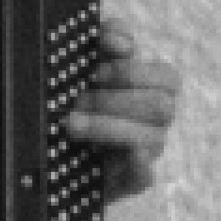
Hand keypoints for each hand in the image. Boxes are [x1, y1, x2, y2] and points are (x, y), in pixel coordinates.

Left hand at [65, 15, 180, 205]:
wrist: (53, 157)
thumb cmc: (77, 104)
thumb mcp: (86, 69)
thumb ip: (104, 44)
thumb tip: (118, 39)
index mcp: (153, 92)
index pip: (167, 77)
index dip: (133, 72)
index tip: (96, 71)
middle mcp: (155, 122)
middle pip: (160, 106)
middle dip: (113, 100)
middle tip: (76, 102)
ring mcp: (147, 152)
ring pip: (150, 137)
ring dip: (107, 126)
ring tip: (70, 124)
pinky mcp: (131, 181)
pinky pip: (145, 175)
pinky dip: (139, 165)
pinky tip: (129, 155)